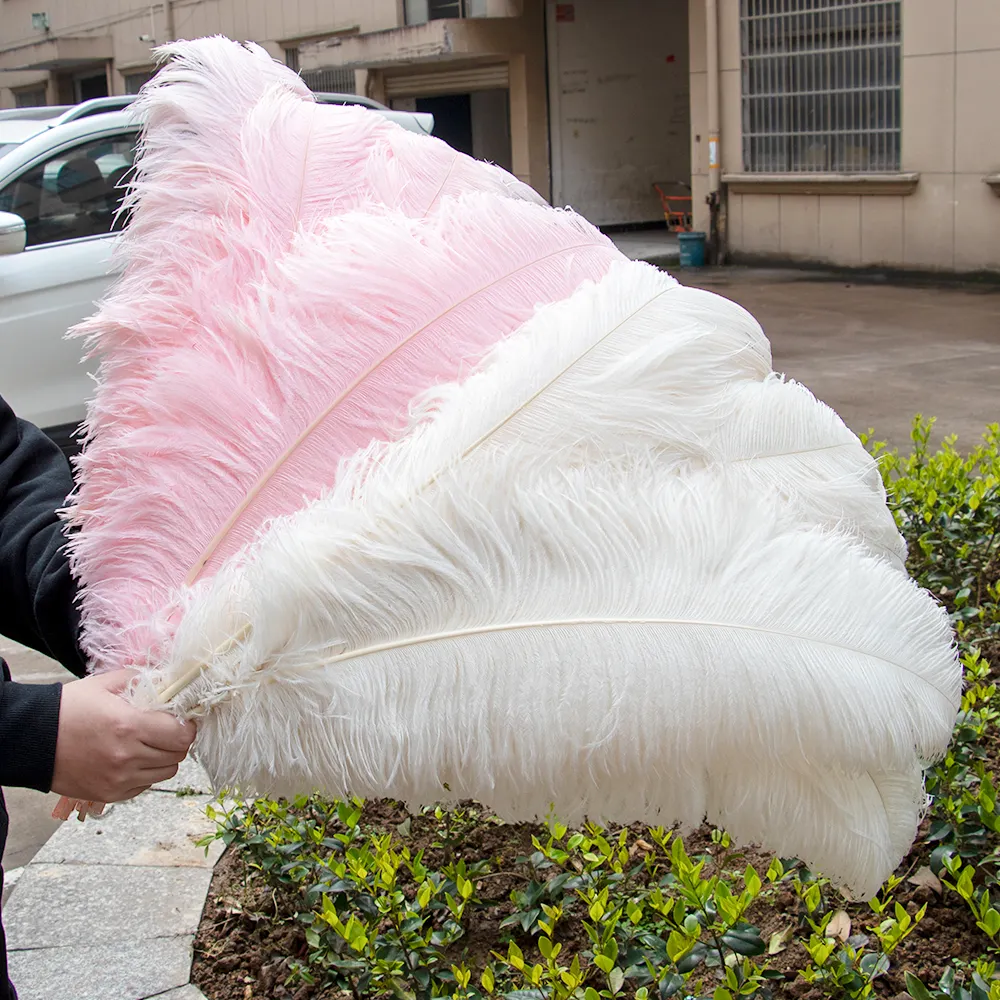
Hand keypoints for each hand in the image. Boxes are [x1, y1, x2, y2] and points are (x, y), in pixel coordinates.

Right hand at [50, 670, 196, 802]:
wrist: (32, 740)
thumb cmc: (67, 710)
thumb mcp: (105, 684)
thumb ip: (140, 679)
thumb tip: (167, 680)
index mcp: (129, 726)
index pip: (182, 735)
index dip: (187, 726)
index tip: (182, 720)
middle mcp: (126, 756)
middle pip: (177, 755)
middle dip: (177, 741)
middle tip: (167, 730)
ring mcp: (118, 779)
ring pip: (166, 773)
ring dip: (164, 758)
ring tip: (149, 744)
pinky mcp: (109, 794)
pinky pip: (145, 786)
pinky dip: (146, 773)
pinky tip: (132, 759)